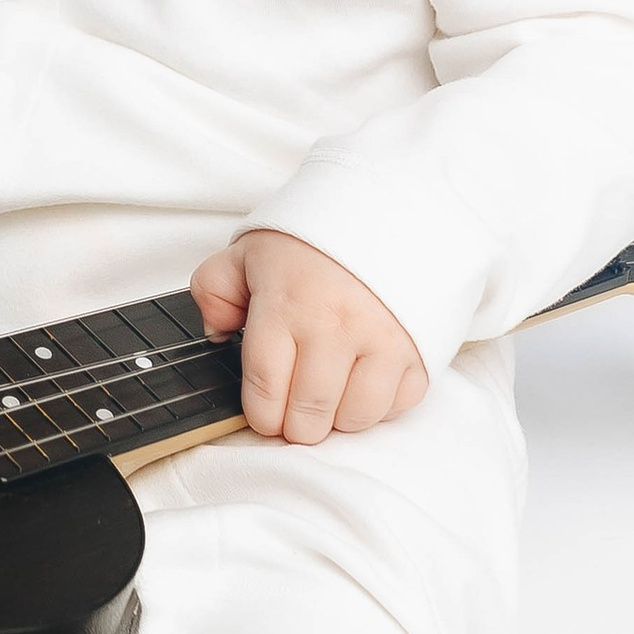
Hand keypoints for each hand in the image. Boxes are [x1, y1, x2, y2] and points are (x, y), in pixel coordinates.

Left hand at [192, 228, 426, 442]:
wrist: (386, 210)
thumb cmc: (313, 240)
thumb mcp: (248, 252)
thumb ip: (215, 291)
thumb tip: (215, 335)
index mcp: (287, 304)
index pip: (265, 386)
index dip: (260, 414)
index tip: (263, 413)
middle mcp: (335, 327)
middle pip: (309, 414)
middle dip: (294, 424)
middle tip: (292, 410)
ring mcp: (382, 341)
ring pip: (355, 418)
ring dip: (337, 418)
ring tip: (328, 395)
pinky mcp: (418, 350)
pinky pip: (398, 404)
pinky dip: (380, 405)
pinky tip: (363, 381)